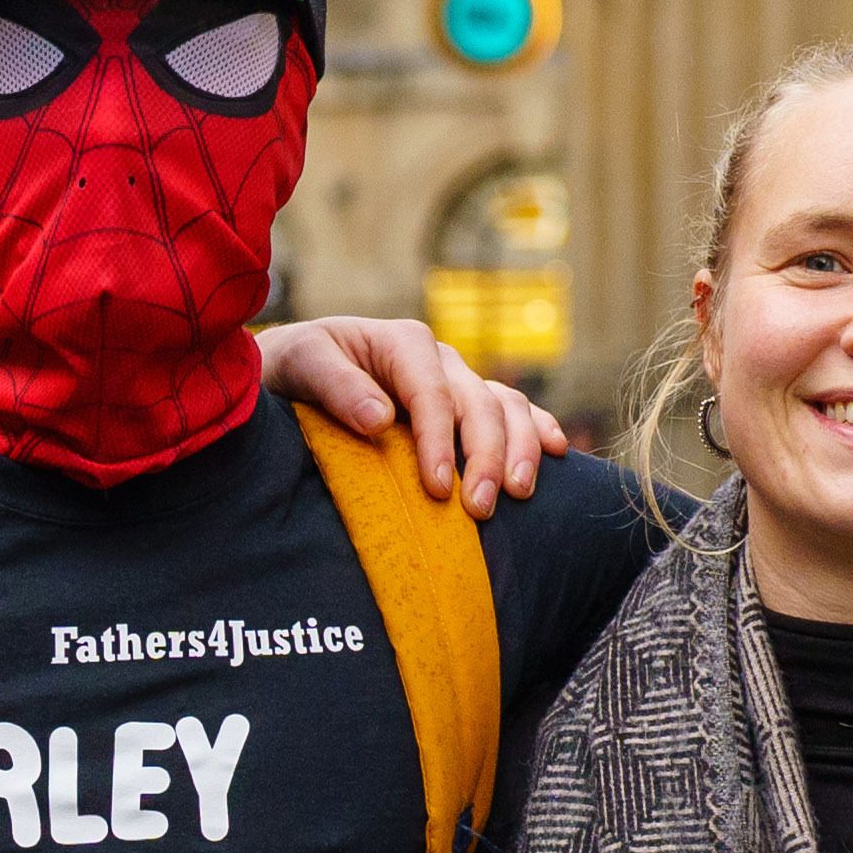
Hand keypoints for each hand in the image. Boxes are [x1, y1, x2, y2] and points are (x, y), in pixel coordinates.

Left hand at [259, 316, 570, 519]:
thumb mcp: (302, 363)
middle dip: (484, 457)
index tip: (438, 489)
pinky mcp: (466, 400)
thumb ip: (336, 387)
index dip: (439, 442)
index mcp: (402, 342)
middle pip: (478, 405)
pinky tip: (557, 452)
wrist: (294, 370)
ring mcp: (458, 379)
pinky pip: (514, 409)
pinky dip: (537, 429)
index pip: (433, 394)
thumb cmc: (295, 367)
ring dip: (518, 450)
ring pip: (506, 407)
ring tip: (519, 493)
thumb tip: (380, 419)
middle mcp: (439, 358)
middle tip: (480, 510)